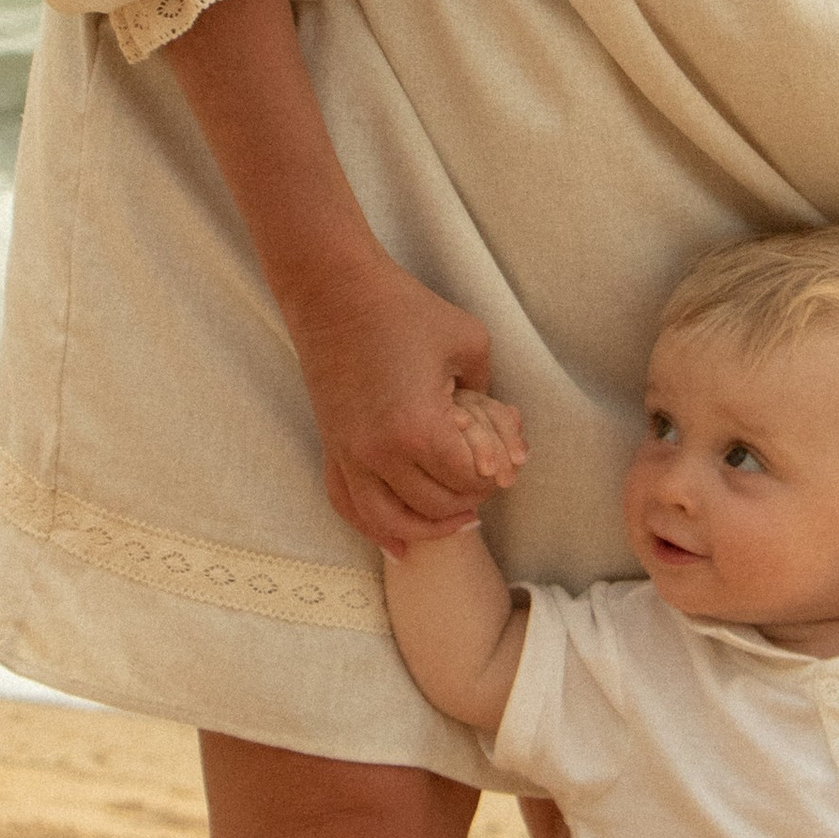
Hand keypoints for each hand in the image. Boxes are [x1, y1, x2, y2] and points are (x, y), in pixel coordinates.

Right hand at [281, 253, 519, 551]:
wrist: (335, 292)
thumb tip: (495, 430)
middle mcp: (380, 453)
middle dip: (468, 502)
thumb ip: (488, 392)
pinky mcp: (332, 447)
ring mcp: (349, 454)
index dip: (494, 477)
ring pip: (388, 521)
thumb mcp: (471, 343)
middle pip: (434, 507)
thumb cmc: (406, 310)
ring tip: (455, 525)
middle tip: (486, 487)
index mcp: (419, 429)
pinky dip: (373, 529)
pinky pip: (347, 504)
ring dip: (426, 530)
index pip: (467, 481)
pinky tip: (398, 545)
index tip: (506, 464)